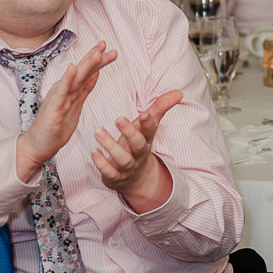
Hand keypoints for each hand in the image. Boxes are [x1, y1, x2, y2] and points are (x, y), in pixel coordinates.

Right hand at [15, 43, 116, 181]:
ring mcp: (58, 98)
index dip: (98, 60)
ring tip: (96, 52)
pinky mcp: (53, 108)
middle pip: (82, 71)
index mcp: (71, 90)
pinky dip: (67, 79)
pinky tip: (71, 68)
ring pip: (74, 78)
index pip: (87, 72)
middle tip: (106, 43)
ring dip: (85, 64)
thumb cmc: (55, 127)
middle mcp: (64, 90)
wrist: (38, 145)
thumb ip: (84, 89)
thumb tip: (96, 73)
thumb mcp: (76, 106)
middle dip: (95, 57)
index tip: (111, 49)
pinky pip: (61, 92)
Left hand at [92, 90, 183, 209]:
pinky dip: (101, 163)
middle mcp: (138, 154)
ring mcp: (127, 167)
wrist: (137, 179)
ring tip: (98, 131)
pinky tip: (93, 152)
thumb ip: (160, 108)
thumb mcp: (149, 127)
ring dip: (110, 146)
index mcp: (146, 140)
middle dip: (130, 132)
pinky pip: (109, 172)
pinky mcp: (115, 177)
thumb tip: (179, 92)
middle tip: (119, 118)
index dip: (148, 123)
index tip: (144, 114)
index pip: (150, 131)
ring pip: (122, 159)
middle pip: (138, 145)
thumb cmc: (139, 145)